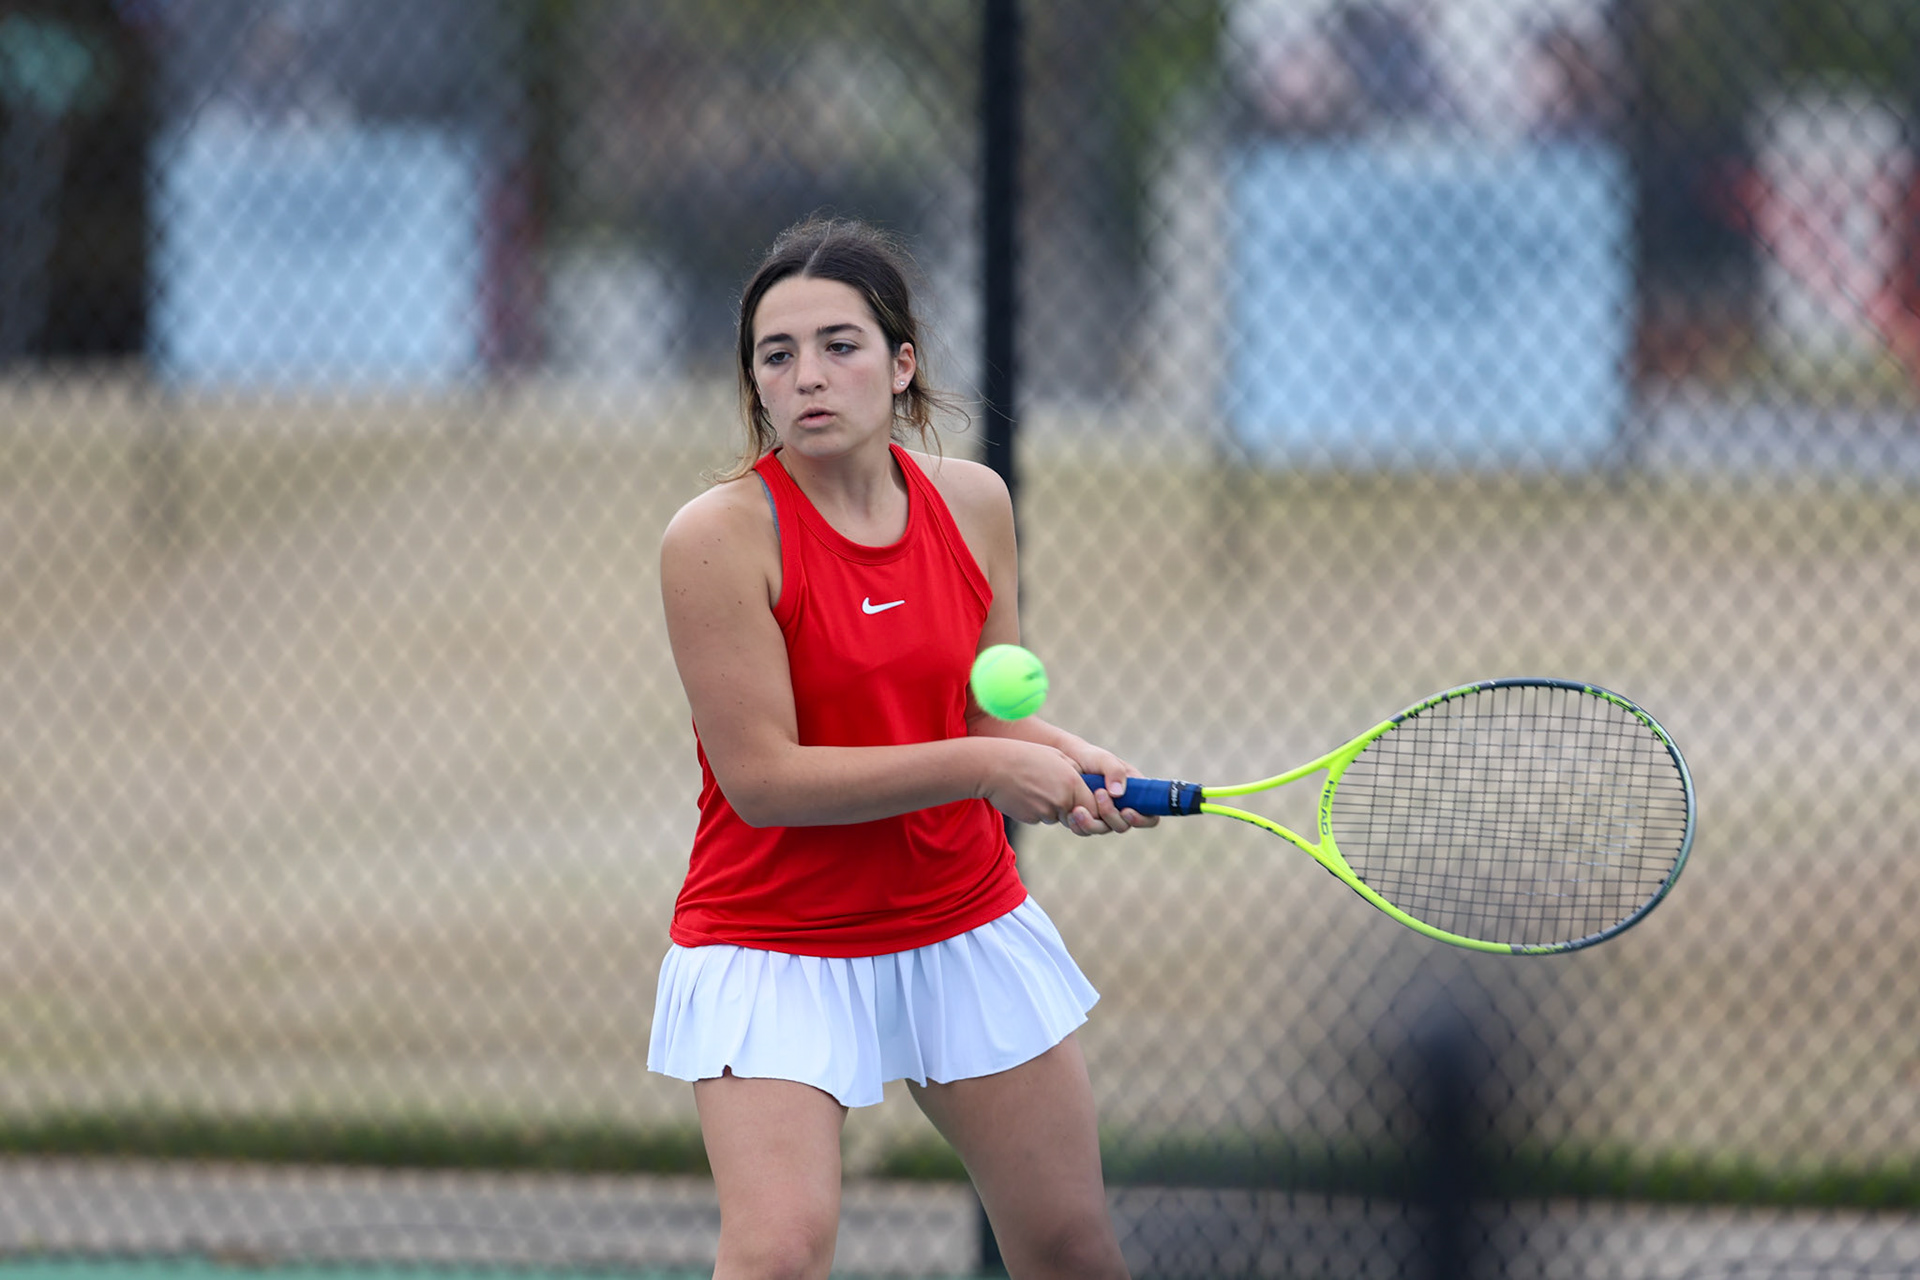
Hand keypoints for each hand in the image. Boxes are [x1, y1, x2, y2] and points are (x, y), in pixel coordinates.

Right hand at [980, 740, 1098, 826]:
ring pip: (1056, 817)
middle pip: (1076, 817)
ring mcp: (1045, 812)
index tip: (1083, 802)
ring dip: (1050, 808)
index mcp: (1072, 783)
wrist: (992, 766)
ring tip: (1034, 786)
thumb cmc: (1024, 756)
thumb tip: (1086, 784)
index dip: (1091, 808)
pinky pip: (1039, 817)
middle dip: (1071, 811)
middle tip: (1053, 792)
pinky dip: (1035, 809)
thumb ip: (1076, 771)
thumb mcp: (1056, 755)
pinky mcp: (1031, 818)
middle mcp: (1062, 800)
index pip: (1094, 808)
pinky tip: (1024, 793)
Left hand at [1069, 745, 1160, 835]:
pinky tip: (1071, 813)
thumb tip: (1118, 794)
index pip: (1149, 815)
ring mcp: (1103, 815)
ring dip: (1092, 823)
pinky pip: (1085, 830)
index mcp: (1135, 794)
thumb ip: (1114, 771)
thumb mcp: (1104, 759)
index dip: (1142, 819)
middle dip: (1111, 815)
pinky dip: (1079, 825)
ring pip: (1102, 830)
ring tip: (1079, 808)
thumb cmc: (1090, 757)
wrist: (1065, 758)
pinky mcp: (1087, 819)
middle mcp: (1120, 807)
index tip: (1126, 811)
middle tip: (1099, 793)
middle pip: (1123, 825)